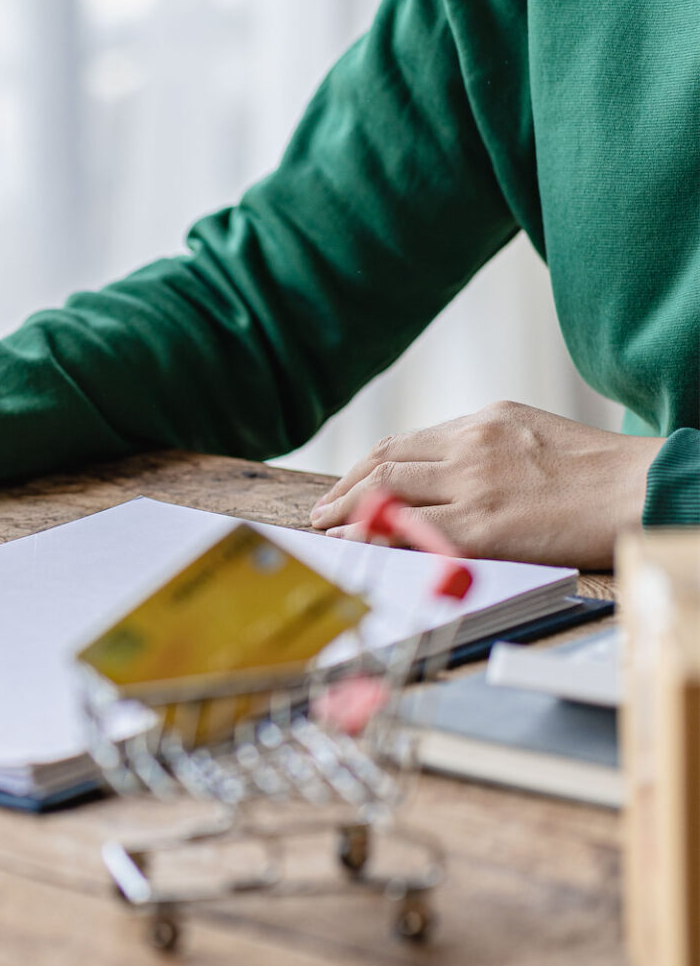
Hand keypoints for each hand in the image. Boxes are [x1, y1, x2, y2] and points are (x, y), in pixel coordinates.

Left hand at [309, 400, 662, 567]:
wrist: (644, 488)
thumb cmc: (601, 472)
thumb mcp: (537, 435)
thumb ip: (489, 448)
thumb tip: (449, 472)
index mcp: (484, 420)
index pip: (405, 443)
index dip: (366, 467)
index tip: (347, 484)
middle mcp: (470, 445)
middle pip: (383, 464)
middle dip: (343, 489)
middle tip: (321, 511)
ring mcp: (473, 485)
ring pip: (386, 492)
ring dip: (346, 511)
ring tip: (326, 528)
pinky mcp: (483, 526)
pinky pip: (409, 531)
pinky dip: (370, 536)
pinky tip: (353, 545)